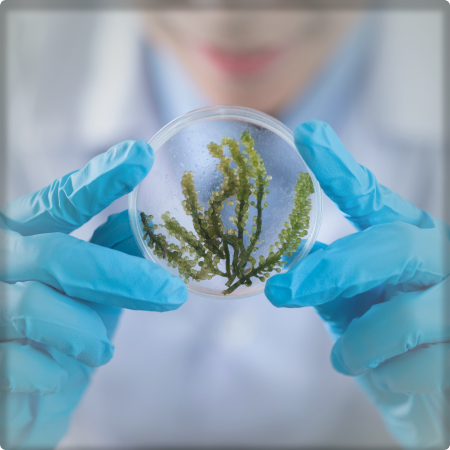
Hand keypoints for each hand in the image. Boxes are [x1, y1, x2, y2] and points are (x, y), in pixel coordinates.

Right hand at [0, 141, 186, 448]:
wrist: (19, 389)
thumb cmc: (56, 330)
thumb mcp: (86, 287)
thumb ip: (107, 253)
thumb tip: (143, 223)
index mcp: (24, 236)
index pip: (61, 201)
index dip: (100, 179)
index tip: (142, 156)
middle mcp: (0, 260)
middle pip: (61, 256)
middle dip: (122, 277)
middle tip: (172, 293)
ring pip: (36, 306)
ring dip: (85, 331)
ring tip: (103, 350)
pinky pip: (18, 360)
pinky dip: (54, 370)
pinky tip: (63, 373)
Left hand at [265, 121, 449, 447]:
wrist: (433, 386)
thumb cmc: (391, 337)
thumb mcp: (356, 301)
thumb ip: (330, 279)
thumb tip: (291, 261)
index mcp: (407, 236)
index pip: (371, 197)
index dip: (339, 167)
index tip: (307, 134)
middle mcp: (438, 255)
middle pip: (389, 245)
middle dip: (332, 272)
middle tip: (283, 292)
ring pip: (402, 316)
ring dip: (359, 344)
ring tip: (344, 359)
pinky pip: (417, 366)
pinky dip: (385, 377)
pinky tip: (385, 376)